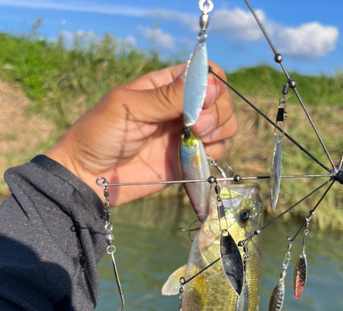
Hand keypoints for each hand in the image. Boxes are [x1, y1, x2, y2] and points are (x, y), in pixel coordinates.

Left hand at [47, 61, 237, 205]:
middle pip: (220, 100)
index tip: (204, 99)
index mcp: (165, 87)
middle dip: (218, 111)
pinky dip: (215, 152)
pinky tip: (194, 155)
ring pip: (224, 126)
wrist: (89, 176)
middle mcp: (181, 109)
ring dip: (220, 130)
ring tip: (198, 139)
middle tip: (197, 127)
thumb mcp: (130, 107)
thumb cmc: (100, 134)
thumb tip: (210, 83)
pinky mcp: (188, 161)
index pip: (206, 75)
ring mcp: (186, 136)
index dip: (213, 84)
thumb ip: (168, 96)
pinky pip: (217, 153)